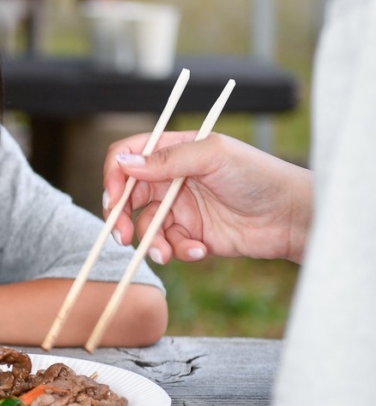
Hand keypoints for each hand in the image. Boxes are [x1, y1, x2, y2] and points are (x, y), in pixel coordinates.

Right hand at [103, 131, 311, 264]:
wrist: (291, 217)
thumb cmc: (259, 176)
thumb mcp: (212, 156)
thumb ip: (166, 159)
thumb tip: (123, 163)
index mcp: (174, 151)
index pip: (128, 157)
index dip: (114, 175)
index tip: (114, 198)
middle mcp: (172, 178)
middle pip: (128, 196)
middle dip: (121, 217)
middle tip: (122, 236)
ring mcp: (180, 208)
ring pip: (145, 226)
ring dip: (151, 242)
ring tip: (167, 254)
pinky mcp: (191, 235)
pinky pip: (169, 245)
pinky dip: (179, 251)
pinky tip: (201, 250)